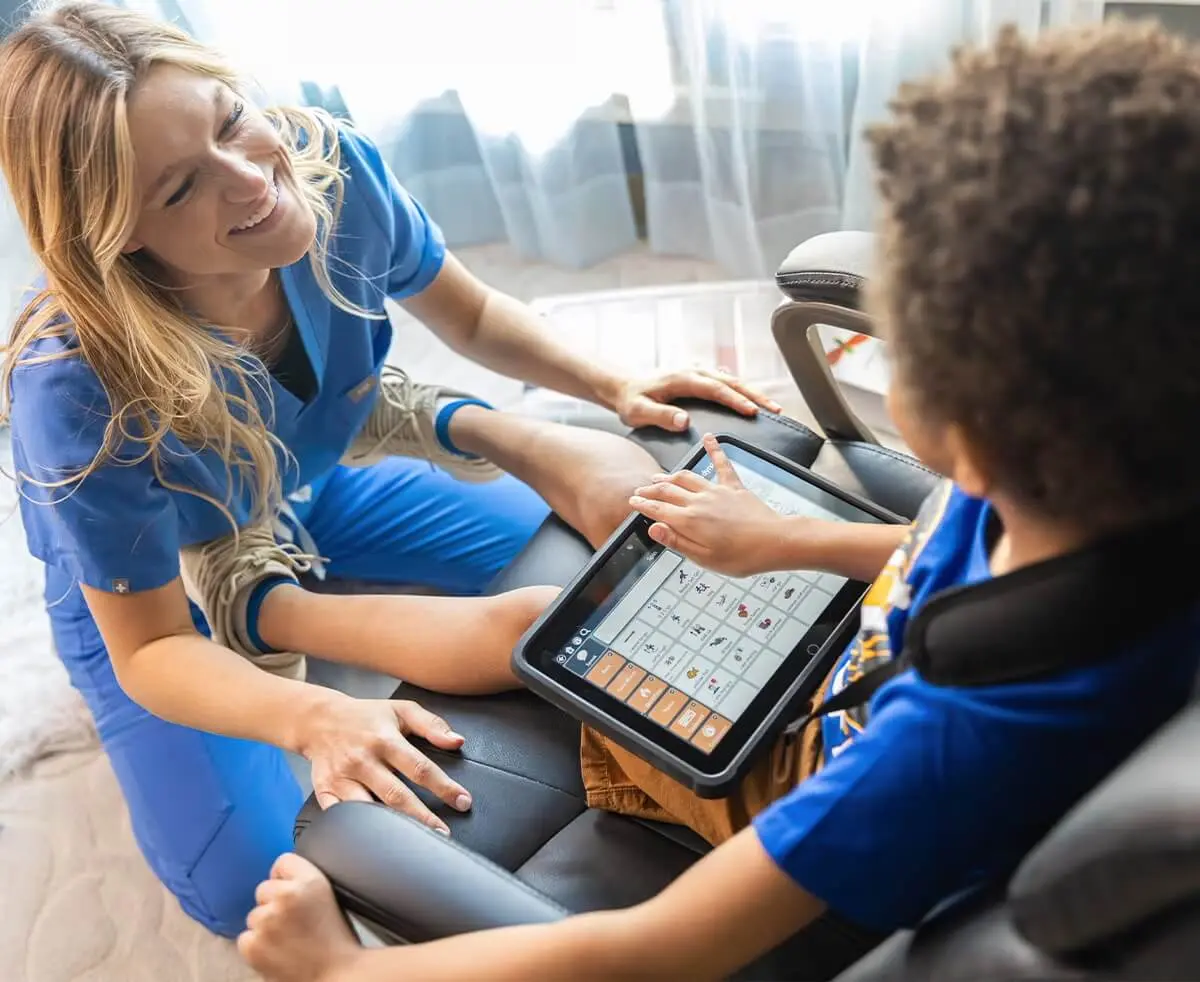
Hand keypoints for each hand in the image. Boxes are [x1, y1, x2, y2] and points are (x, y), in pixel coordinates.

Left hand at [239, 853, 362, 981]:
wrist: (336, 974)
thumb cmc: (335, 939)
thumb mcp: (327, 895)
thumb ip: (303, 880)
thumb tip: (279, 875)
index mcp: (310, 880)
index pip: (282, 862)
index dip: (286, 879)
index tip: (295, 895)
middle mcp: (286, 896)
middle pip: (264, 888)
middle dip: (274, 903)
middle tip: (294, 922)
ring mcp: (267, 921)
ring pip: (254, 915)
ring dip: (265, 926)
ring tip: (287, 940)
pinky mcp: (253, 945)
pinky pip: (245, 937)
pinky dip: (256, 945)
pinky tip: (277, 951)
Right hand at [298, 694, 471, 834]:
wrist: (320, 719)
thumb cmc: (367, 716)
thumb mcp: (402, 710)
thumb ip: (432, 725)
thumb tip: (458, 741)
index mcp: (385, 740)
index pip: (421, 768)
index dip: (444, 787)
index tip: (463, 802)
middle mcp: (363, 760)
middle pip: (396, 796)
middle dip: (423, 818)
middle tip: (444, 834)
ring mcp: (342, 778)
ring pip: (369, 810)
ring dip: (391, 829)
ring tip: (413, 844)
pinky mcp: (325, 791)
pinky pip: (341, 816)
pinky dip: (357, 830)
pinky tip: (375, 842)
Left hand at [612, 367, 782, 431]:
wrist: (625, 387)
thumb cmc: (632, 401)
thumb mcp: (639, 411)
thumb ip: (661, 416)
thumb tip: (685, 421)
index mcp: (684, 378)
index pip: (716, 389)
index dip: (735, 400)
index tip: (752, 411)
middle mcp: (695, 371)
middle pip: (732, 382)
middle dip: (756, 395)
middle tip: (776, 409)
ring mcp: (699, 372)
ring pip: (733, 381)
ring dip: (753, 393)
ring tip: (773, 408)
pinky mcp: (700, 377)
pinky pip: (726, 383)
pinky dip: (743, 391)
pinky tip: (754, 401)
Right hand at [629, 433, 791, 576]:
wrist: (773, 541)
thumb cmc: (741, 556)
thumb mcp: (704, 558)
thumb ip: (677, 541)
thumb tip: (653, 528)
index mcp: (690, 521)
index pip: (658, 509)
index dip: (644, 504)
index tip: (633, 501)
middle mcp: (699, 502)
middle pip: (668, 490)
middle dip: (651, 489)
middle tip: (640, 489)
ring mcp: (717, 491)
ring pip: (687, 477)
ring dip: (670, 475)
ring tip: (660, 476)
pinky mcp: (734, 487)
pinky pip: (722, 464)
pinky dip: (714, 449)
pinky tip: (708, 438)